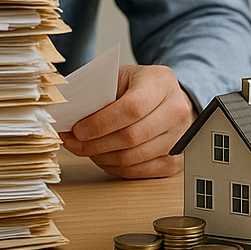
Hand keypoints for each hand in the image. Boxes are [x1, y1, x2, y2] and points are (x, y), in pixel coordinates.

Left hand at [59, 63, 195, 178]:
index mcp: (162, 82)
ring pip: (133, 158)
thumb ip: (99, 93)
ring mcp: (180, 137)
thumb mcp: (119, 78)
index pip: (133, 108)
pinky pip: (138, 172)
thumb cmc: (138, 87)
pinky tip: (103, 157)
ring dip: (102, 157)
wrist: (166, 98)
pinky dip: (115, 168)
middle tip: (75, 142)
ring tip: (87, 149)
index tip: (79, 130)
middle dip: (96, 144)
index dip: (102, 123)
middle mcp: (177, 110)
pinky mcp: (175, 160)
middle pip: (132, 136)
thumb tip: (70, 116)